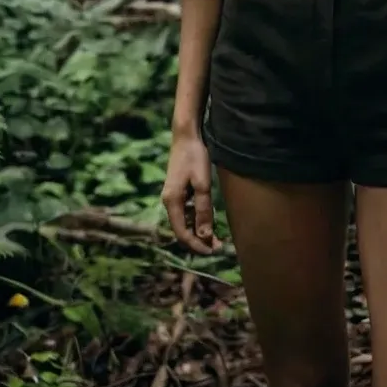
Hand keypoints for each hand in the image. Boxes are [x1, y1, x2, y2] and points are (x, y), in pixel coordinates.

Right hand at [161, 129, 222, 255]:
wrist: (187, 135)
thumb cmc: (195, 157)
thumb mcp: (202, 184)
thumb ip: (203, 211)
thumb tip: (204, 237)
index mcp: (172, 202)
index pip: (182, 233)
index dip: (196, 246)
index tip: (213, 252)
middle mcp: (169, 201)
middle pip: (182, 229)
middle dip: (198, 241)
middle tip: (218, 247)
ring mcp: (173, 196)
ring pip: (185, 221)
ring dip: (198, 231)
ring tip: (217, 237)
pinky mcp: (178, 191)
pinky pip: (186, 212)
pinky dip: (197, 220)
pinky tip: (209, 221)